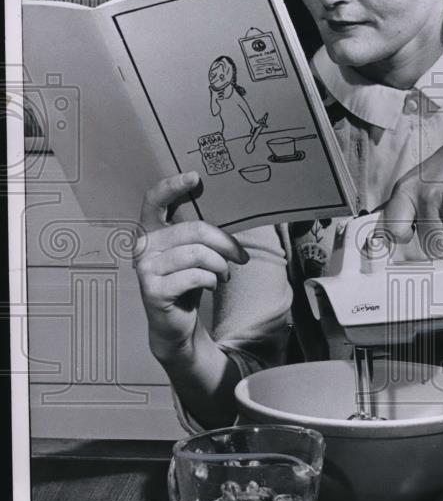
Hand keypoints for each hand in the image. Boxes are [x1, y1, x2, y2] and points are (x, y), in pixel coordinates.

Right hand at [134, 171, 248, 361]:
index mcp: (151, 230)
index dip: (172, 186)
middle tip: (240, 256)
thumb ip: (198, 234)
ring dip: (220, 265)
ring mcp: (145, 268)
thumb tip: (229, 216)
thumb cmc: (187, 281)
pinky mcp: (153, 289)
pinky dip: (211, 280)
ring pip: (197, 254)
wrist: (175, 323)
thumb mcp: (193, 253)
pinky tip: (211, 285)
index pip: (154, 200)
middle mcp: (143, 245)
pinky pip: (194, 276)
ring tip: (224, 274)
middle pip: (194, 230)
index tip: (195, 177)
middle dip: (225, 243)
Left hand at [377, 128, 442, 252]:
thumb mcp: (417, 180)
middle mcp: (426, 196)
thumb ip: (402, 206)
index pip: (393, 229)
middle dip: (437, 235)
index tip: (407, 235)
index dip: (402, 236)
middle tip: (442, 215)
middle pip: (428, 242)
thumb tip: (380, 231)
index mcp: (407, 189)